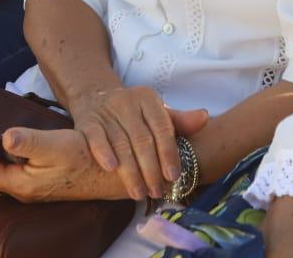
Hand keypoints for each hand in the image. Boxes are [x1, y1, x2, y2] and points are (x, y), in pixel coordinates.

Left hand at [0, 125, 130, 202]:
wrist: (116, 173)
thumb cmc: (88, 159)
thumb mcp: (58, 145)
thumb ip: (29, 142)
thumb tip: (3, 137)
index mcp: (22, 183)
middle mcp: (23, 187)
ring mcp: (32, 184)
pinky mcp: (41, 177)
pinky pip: (12, 165)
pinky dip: (3, 150)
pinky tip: (6, 138)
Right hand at [68, 86, 206, 200]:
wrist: (96, 99)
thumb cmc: (134, 114)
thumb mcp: (157, 113)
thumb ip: (180, 121)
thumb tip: (204, 117)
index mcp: (148, 98)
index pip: (162, 128)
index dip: (169, 154)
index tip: (173, 177)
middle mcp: (127, 101)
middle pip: (142, 140)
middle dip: (151, 169)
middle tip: (158, 192)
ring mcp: (106, 111)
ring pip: (121, 143)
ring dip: (130, 171)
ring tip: (139, 193)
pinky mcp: (87, 121)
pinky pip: (96, 138)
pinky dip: (104, 152)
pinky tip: (112, 169)